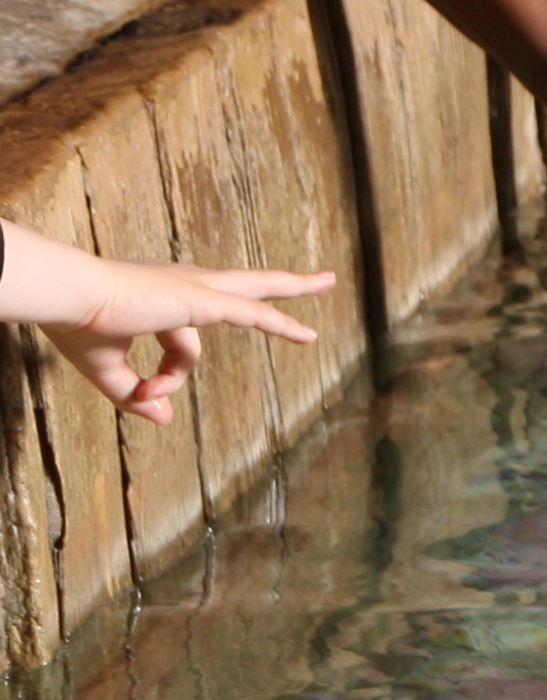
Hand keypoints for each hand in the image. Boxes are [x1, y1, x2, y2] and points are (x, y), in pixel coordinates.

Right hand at [29, 254, 329, 424]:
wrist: (66, 296)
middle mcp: (183, 285)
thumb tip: (162, 419)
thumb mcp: (106, 367)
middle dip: (279, 283)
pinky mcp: (200, 300)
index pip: (182, 350)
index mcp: (162, 298)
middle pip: (244, 284)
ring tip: (327, 281)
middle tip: (317, 280)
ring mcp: (194, 289)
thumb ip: (134, 394)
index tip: (145, 395)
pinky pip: (251, 313)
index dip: (164, 381)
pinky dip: (277, 324)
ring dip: (294, 288)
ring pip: (257, 289)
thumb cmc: (76, 323)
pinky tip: (305, 335)